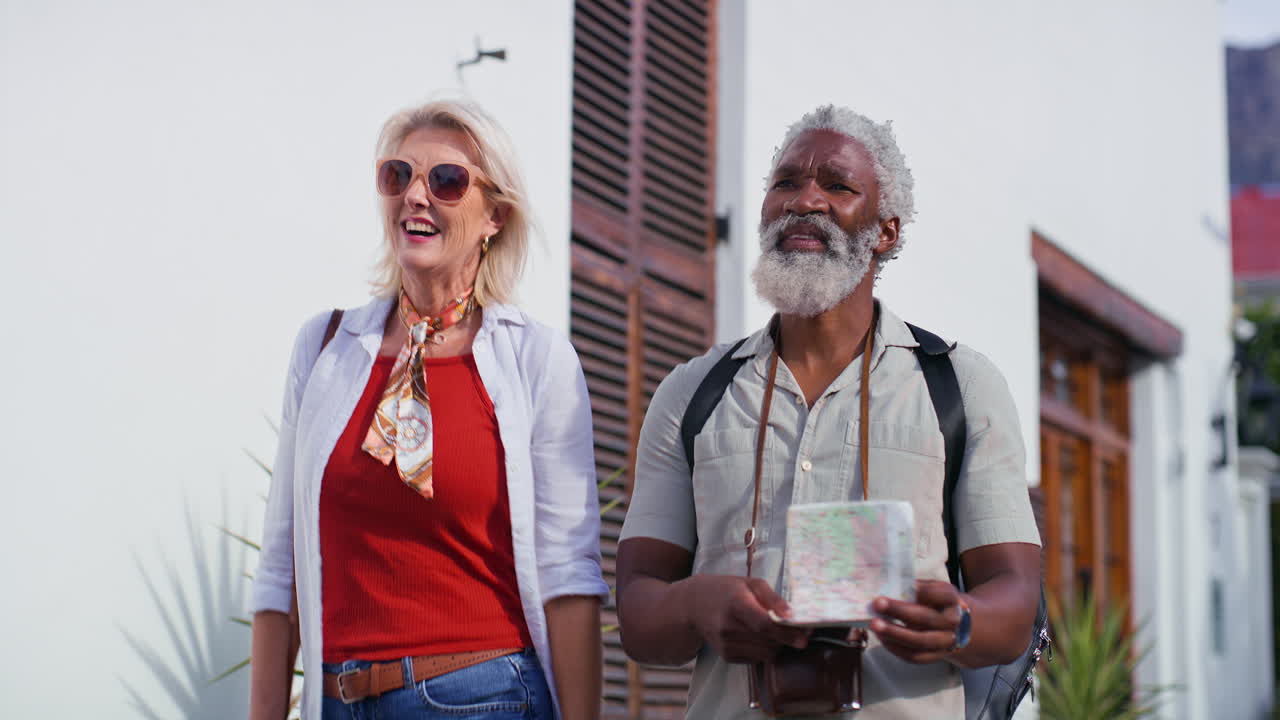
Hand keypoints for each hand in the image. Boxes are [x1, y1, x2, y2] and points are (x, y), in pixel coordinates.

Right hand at [684, 575, 809, 662]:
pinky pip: (756, 659)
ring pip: (765, 654)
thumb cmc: (728, 590)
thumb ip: (774, 598)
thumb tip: (792, 615)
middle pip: (768, 642)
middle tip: (796, 631)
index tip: (804, 637)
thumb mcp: (751, 584)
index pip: (764, 625)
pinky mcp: (726, 656)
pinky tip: (757, 636)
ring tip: (773, 631)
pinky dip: (763, 650)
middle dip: (786, 639)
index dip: (786, 633)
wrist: (695, 606)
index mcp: (736, 604)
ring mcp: (726, 644)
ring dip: (776, 645)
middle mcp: (728, 627)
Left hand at [869, 580, 964, 663]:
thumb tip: (889, 586)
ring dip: (895, 633)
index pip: (943, 595)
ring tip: (874, 624)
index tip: (909, 586)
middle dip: (900, 611)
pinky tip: (881, 636)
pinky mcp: (935, 656)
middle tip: (877, 603)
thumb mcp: (931, 589)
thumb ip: (916, 587)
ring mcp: (945, 642)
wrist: (951, 627)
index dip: (926, 591)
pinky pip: (915, 656)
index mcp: (952, 600)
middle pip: (927, 618)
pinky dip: (895, 647)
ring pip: (920, 641)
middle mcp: (952, 623)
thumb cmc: (934, 602)